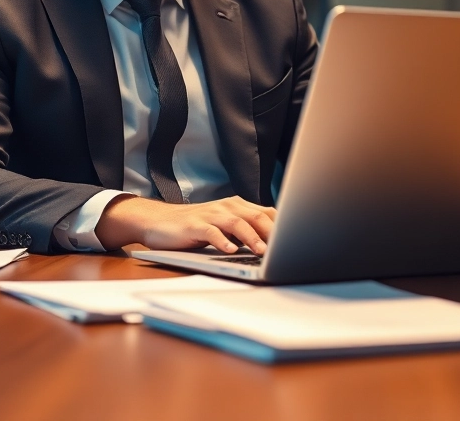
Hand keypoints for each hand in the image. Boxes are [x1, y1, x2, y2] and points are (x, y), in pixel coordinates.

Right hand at [94, 195, 276, 254]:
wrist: (159, 222)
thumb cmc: (196, 227)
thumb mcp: (225, 227)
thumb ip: (246, 231)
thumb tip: (274, 246)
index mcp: (238, 206)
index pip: (267, 213)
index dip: (283, 226)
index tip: (299, 240)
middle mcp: (227, 206)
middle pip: (256, 216)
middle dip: (273, 232)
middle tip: (287, 248)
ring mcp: (211, 214)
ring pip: (237, 222)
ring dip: (252, 237)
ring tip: (262, 252)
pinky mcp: (195, 225)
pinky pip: (212, 232)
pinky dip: (223, 241)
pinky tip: (231, 250)